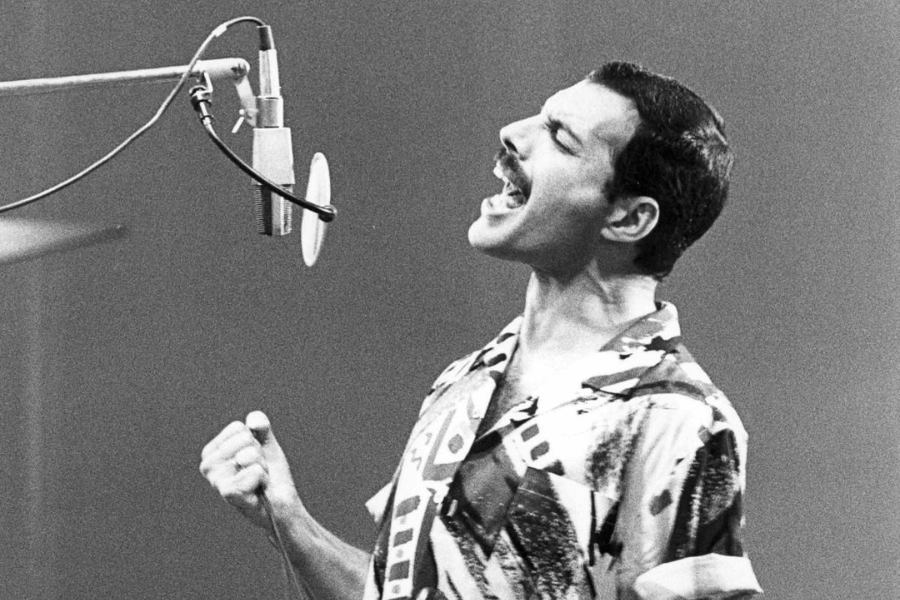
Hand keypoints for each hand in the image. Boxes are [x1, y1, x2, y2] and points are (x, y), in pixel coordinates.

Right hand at [199, 411, 300, 532]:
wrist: (278, 505)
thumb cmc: (270, 474)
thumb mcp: (266, 445)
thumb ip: (261, 427)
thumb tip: (252, 421)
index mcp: (212, 451)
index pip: (238, 428)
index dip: (254, 440)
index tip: (254, 458)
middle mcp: (207, 464)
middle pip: (245, 439)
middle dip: (259, 454)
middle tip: (256, 471)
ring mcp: (215, 479)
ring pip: (250, 454)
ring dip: (262, 467)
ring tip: (257, 481)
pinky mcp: (227, 492)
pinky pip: (255, 471)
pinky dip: (262, 479)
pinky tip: (256, 490)